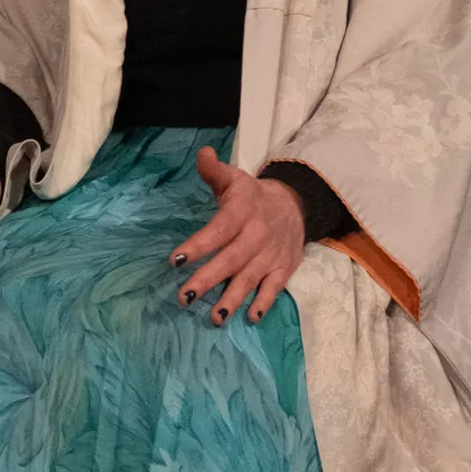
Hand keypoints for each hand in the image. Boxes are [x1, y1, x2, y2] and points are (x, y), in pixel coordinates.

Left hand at [171, 144, 305, 326]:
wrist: (295, 204)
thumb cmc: (252, 196)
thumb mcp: (234, 178)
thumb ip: (214, 170)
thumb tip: (202, 153)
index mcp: (243, 211)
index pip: (219, 230)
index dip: (198, 245)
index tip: (174, 260)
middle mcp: (258, 234)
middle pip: (231, 259)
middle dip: (208, 279)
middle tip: (184, 297)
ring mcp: (272, 254)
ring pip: (250, 278)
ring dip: (232, 299)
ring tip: (214, 318)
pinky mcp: (284, 268)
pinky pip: (274, 288)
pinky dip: (264, 303)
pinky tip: (249, 318)